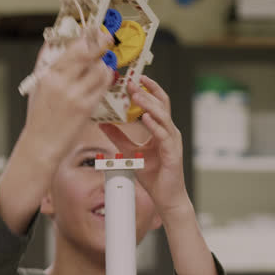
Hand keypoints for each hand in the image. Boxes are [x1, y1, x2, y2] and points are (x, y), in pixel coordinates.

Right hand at [21, 28, 114, 163]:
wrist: (41, 143)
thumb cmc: (39, 115)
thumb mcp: (37, 85)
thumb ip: (45, 62)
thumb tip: (51, 41)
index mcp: (49, 76)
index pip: (72, 49)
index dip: (86, 37)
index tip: (93, 30)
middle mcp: (62, 83)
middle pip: (88, 54)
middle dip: (100, 43)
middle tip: (107, 37)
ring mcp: (75, 96)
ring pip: (99, 70)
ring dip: (104, 63)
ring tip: (103, 61)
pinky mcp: (86, 108)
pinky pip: (102, 87)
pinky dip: (105, 78)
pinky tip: (104, 76)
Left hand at [99, 76, 191, 223]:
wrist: (165, 197)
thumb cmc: (153, 174)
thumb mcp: (130, 151)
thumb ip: (118, 136)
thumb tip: (102, 123)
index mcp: (161, 129)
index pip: (157, 103)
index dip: (149, 89)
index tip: (137, 78)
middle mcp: (169, 132)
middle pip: (160, 105)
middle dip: (147, 92)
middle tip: (132, 82)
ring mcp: (172, 142)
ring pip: (162, 117)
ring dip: (149, 105)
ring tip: (137, 95)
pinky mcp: (172, 153)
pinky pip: (163, 136)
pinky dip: (154, 125)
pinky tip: (145, 118)